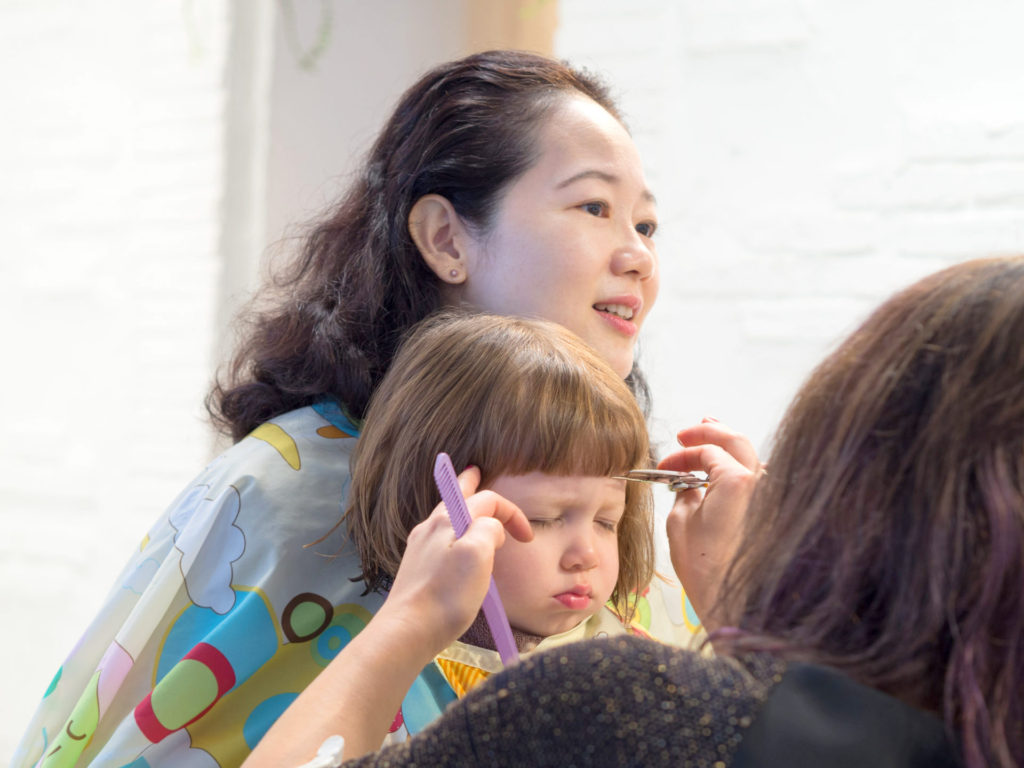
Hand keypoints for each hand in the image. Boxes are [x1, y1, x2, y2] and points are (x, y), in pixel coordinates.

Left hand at [377, 466, 531, 654]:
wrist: (408, 630)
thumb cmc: (447, 595)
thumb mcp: (478, 556)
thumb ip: (489, 530)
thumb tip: (491, 527)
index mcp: (449, 520)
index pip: (487, 500)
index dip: (511, 513)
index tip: (527, 537)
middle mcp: (432, 526)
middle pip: (456, 497)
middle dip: (469, 483)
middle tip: (476, 472)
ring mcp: (421, 546)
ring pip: (446, 515)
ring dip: (462, 505)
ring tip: (468, 499)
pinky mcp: (417, 566)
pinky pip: (439, 535)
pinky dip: (453, 527)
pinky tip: (454, 539)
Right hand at [657, 418, 762, 626]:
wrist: (736, 605)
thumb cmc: (706, 570)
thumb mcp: (680, 522)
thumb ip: (686, 492)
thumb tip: (691, 483)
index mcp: (738, 481)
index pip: (708, 451)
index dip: (683, 454)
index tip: (667, 462)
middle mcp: (763, 483)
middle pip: (737, 441)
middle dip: (710, 432)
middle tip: (687, 433)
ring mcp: (774, 498)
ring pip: (752, 458)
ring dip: (728, 448)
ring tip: (708, 440)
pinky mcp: (777, 514)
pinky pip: (760, 481)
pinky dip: (742, 470)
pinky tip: (728, 471)